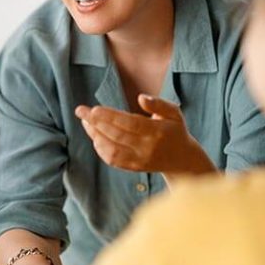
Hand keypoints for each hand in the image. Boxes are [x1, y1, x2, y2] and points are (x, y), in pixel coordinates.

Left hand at [75, 94, 214, 174]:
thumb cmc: (175, 130)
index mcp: (157, 132)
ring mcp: (139, 160)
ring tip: (85, 122)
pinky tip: (94, 136)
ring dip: (95, 136)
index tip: (93, 109)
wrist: (183, 160)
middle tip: (80, 110)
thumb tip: (141, 98)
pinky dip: (101, 148)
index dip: (110, 116)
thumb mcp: (174, 113)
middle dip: (95, 123)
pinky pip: (113, 160)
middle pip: (116, 135)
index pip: (129, 123)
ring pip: (111, 150)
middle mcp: (147, 148)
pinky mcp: (134, 167)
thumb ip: (158, 104)